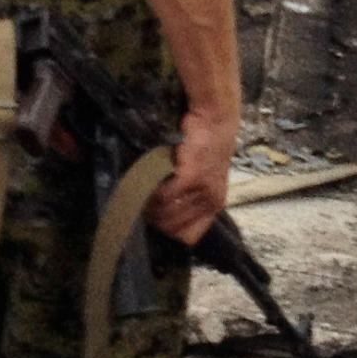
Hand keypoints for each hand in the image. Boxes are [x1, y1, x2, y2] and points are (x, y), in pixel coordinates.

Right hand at [147, 107, 235, 245]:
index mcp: (215, 205)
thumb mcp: (207, 178)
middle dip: (155, 221)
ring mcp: (201, 191)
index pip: (189, 237)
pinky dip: (152, 194)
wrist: (214, 121)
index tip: (157, 221)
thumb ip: (191, 197)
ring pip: (166, 214)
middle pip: (173, 228)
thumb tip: (164, 213)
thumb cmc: (207, 147)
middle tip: (143, 208)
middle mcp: (210, 202)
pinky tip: (147, 185)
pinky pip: (164, 197)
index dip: (170, 232)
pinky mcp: (190, 178)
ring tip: (141, 198)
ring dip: (150, 208)